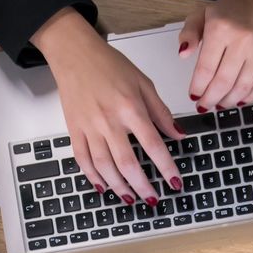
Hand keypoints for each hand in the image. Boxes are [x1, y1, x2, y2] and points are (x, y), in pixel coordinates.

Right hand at [34, 10, 183, 205]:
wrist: (74, 53)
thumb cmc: (108, 65)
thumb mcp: (143, 83)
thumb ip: (161, 112)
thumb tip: (178, 135)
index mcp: (130, 107)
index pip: (153, 144)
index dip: (166, 167)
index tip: (175, 182)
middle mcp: (108, 120)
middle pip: (127, 163)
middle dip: (142, 185)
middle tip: (153, 199)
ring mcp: (89, 127)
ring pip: (104, 166)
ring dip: (119, 187)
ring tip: (131, 199)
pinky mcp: (74, 129)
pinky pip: (82, 159)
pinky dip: (92, 176)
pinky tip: (103, 187)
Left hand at [179, 0, 252, 111]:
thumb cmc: (228, 11)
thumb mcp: (200, 15)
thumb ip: (188, 34)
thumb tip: (183, 54)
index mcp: (220, 28)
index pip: (206, 68)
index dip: (198, 87)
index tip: (194, 95)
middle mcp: (242, 39)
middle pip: (224, 82)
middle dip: (211, 99)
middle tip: (205, 105)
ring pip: (243, 87)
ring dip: (229, 101)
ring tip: (220, 104)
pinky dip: (250, 96)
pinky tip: (240, 100)